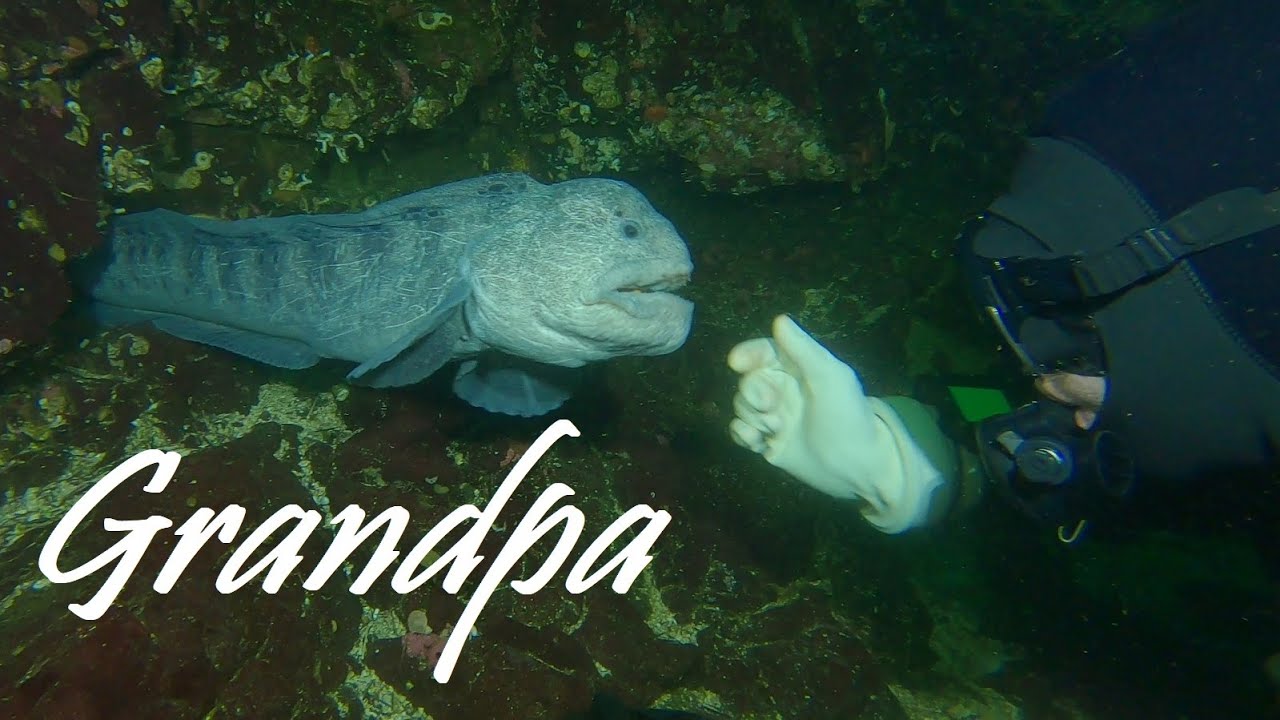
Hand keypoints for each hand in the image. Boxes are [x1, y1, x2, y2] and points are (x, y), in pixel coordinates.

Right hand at [727, 315, 940, 531]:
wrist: (855, 468)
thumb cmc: (847, 416)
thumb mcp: (830, 377)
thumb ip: (804, 349)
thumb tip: (780, 319)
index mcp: (799, 370)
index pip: (765, 352)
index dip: (748, 354)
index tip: (737, 362)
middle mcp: (784, 391)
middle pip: (749, 380)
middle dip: (753, 392)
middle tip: (771, 408)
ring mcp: (774, 417)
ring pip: (742, 405)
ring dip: (751, 416)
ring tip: (776, 430)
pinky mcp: (767, 442)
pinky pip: (739, 431)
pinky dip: (742, 434)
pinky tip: (757, 442)